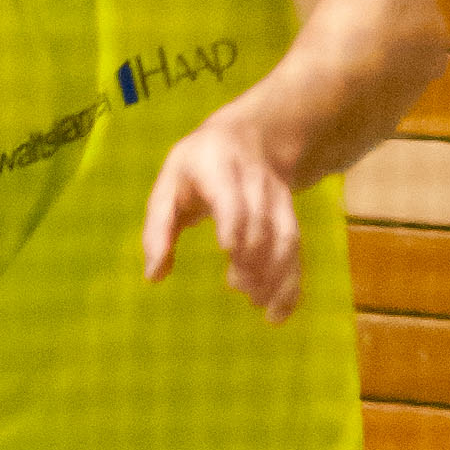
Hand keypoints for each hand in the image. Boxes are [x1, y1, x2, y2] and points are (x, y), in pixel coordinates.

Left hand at [142, 107, 303, 320]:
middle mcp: (254, 181)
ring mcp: (277, 198)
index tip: (228, 249)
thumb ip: (159, 227)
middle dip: (253, 255)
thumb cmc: (197, 167)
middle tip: (237, 286)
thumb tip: (154, 275)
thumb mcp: (169, 185)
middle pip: (261, 220)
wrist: (249, 136)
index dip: (233, 220)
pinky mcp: (289, 216)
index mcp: (218, 167)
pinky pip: (295, 250)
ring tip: (258, 302)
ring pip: (284, 236)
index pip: (231, 194)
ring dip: (275, 272)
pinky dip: (289, 282)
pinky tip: (277, 313)